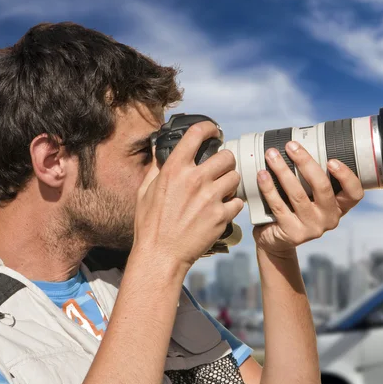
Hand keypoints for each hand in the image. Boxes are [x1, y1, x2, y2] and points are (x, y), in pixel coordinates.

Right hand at [132, 121, 243, 269]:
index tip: (214, 131)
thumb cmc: (150, 224)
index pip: (196, 134)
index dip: (209, 128)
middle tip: (221, 168)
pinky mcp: (221, 216)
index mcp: (174, 169)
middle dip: (225, 161)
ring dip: (230, 182)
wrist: (161, 255)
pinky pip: (238, 201)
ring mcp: (210, 198)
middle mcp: (194, 180)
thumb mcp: (145, 191)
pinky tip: (222, 209)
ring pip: (235, 177)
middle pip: (226, 156)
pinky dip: (232, 205)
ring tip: (221, 190)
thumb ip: (156, 167)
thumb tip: (157, 148)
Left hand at [253, 141, 363, 256]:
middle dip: (305, 162)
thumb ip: (310, 178)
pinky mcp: (293, 233)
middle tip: (291, 146)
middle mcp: (329, 218)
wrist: (275, 240)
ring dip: (283, 171)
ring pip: (298, 194)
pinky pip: (279, 206)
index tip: (331, 160)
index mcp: (338, 207)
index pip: (354, 193)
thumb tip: (297, 143)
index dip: (346, 176)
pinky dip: (269, 188)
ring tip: (271, 155)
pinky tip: (262, 174)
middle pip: (322, 187)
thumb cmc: (293, 210)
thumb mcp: (308, 197)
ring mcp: (312, 228)